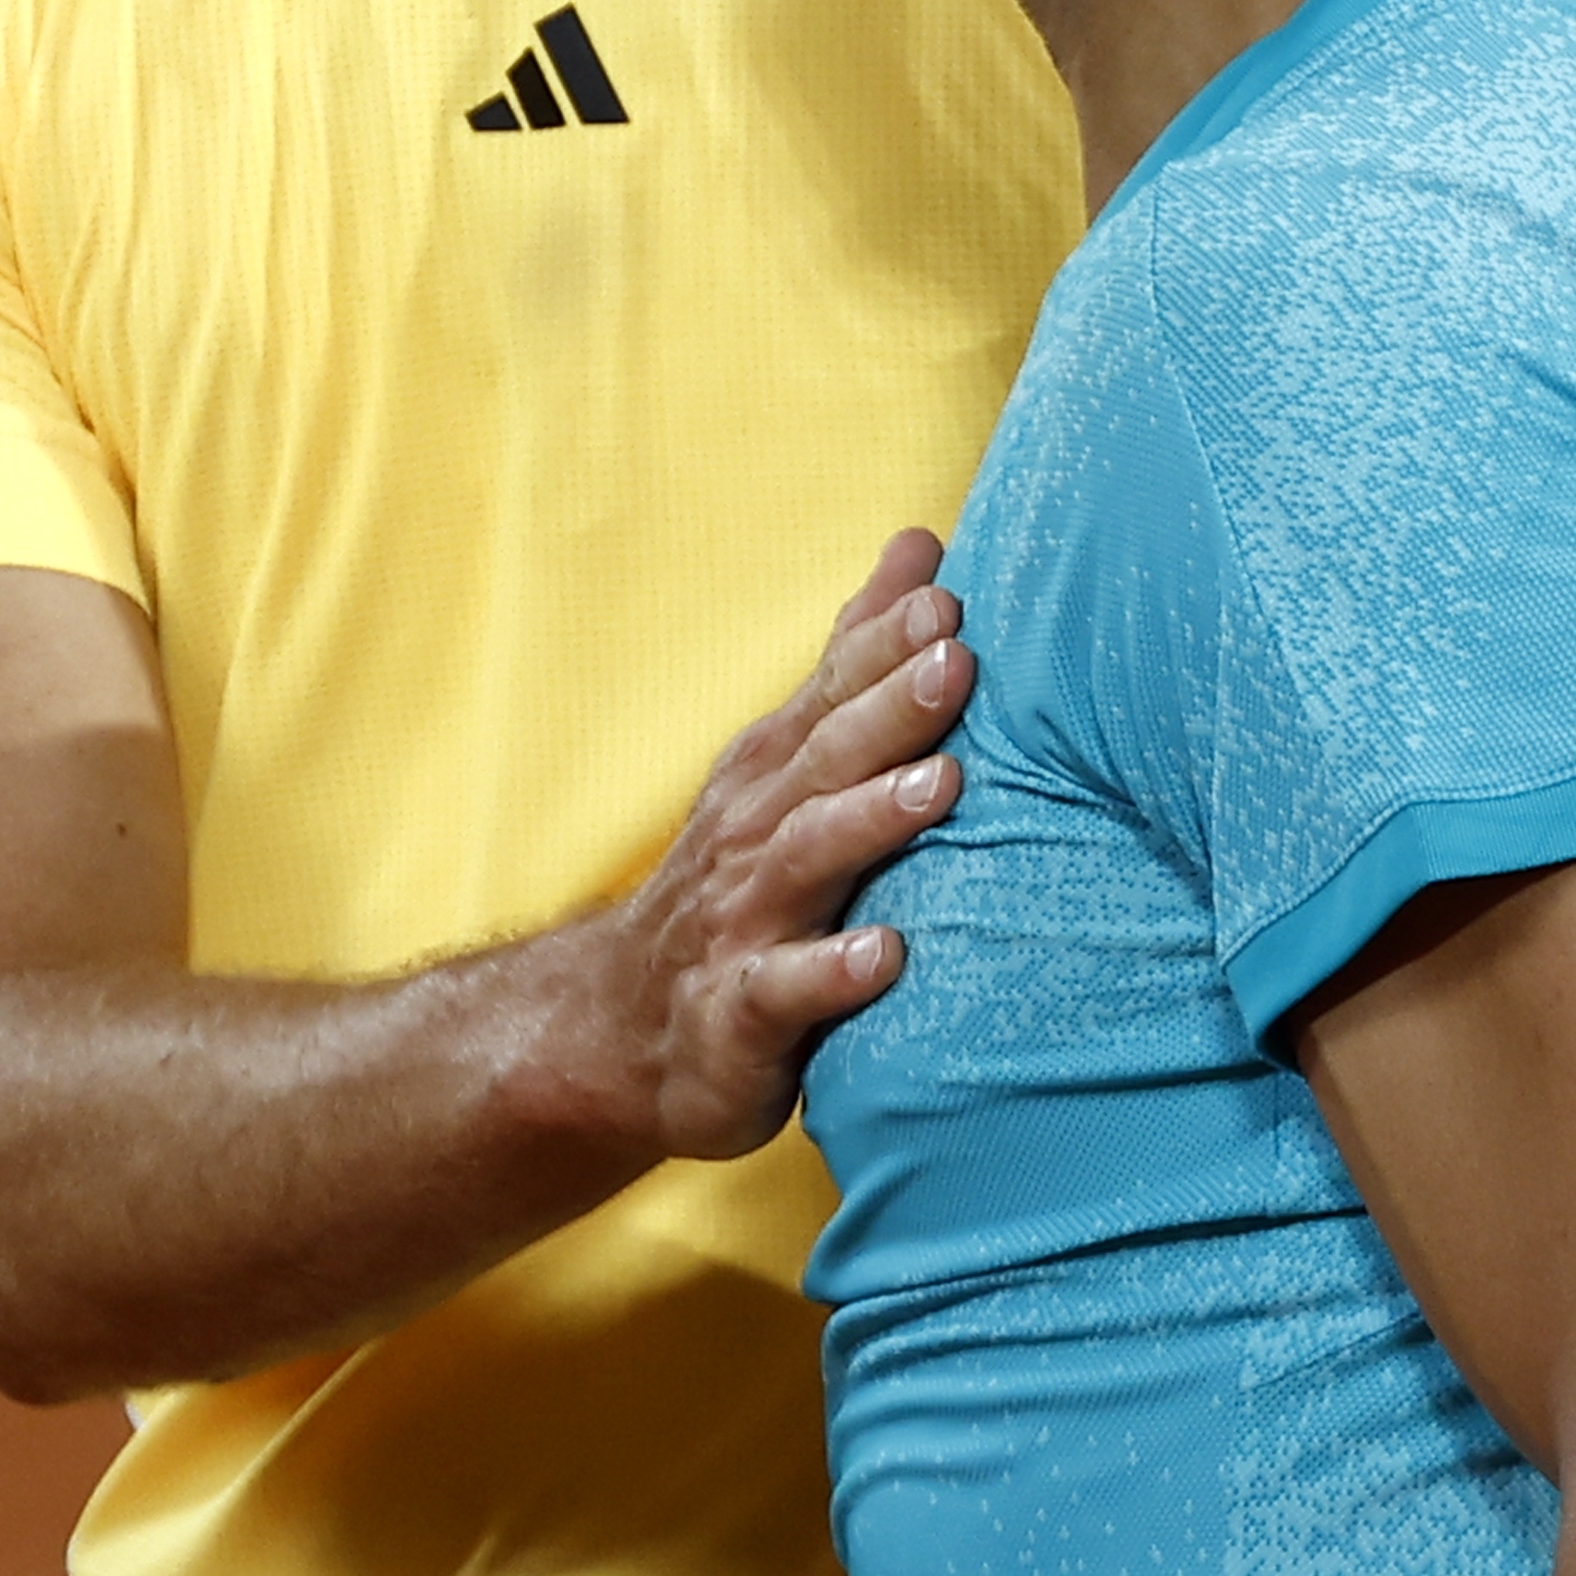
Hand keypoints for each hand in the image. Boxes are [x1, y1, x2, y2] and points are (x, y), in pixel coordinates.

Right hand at [598, 531, 973, 1160]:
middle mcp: (754, 832)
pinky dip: (830, 972)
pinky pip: (782, 990)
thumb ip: (855, 660)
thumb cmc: (736, 880)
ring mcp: (742, 921)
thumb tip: (921, 546)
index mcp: (774, 770)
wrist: (618, 1028)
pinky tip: (885, 956)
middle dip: (889, 707)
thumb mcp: (788, 761)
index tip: (947, 598)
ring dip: (868, 818)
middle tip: (957, 659)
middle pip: (825, 759)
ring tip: (940, 785)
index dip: (884, 644)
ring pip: (804, 859)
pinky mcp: (738, 1014)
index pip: (832, 693)